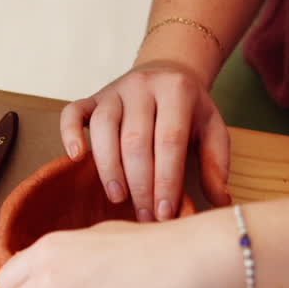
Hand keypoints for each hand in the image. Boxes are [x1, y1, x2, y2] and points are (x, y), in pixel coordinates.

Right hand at [60, 59, 231, 221]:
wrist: (168, 72)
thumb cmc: (189, 110)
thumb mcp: (212, 130)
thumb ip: (216, 163)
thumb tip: (219, 200)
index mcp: (177, 91)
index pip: (170, 140)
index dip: (166, 180)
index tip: (165, 213)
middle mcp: (143, 86)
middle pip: (135, 139)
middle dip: (140, 183)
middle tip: (145, 216)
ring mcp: (113, 90)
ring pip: (103, 128)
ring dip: (109, 167)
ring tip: (118, 197)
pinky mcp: (91, 97)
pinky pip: (72, 112)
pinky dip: (69, 134)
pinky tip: (76, 157)